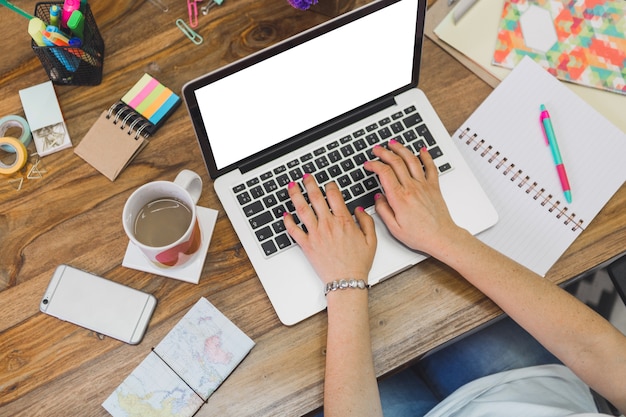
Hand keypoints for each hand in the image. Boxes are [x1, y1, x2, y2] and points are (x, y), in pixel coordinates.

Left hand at [282, 174, 376, 284]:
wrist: (346, 280)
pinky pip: (294, 230)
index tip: (328, 183)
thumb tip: (358, 209)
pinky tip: (285, 214)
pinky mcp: (307, 245)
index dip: (330, 185)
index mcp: (343, 221)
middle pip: (315, 197)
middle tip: (305, 177)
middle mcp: (327, 224)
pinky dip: (287, 221)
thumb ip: (366, 221)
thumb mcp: (371, 239)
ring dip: (295, 195)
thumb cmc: (358, 263)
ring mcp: (315, 234)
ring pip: (302, 209)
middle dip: (309, 184)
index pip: (334, 195)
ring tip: (291, 187)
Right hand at [364, 140, 459, 254]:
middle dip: (384, 152)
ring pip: (412, 160)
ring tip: (393, 143)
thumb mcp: (394, 228)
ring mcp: (424, 186)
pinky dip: (426, 156)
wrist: (441, 237)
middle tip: (377, 149)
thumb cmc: (419, 235)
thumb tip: (378, 197)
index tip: (368, 164)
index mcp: (399, 198)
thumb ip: (383, 210)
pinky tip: (422, 150)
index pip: (384, 173)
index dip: (374, 164)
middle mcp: (411, 188)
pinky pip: (431, 167)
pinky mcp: (434, 187)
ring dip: (401, 149)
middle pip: (396, 162)